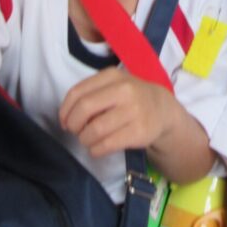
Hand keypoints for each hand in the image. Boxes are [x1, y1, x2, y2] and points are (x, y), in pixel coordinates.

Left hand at [60, 67, 175, 156]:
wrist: (161, 109)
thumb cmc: (129, 97)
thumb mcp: (112, 85)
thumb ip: (90, 94)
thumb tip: (66, 118)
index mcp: (112, 76)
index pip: (78, 92)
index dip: (65, 110)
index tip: (64, 121)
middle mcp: (124, 90)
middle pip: (84, 109)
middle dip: (74, 125)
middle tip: (76, 131)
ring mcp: (134, 111)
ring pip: (95, 130)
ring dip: (85, 139)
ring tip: (88, 140)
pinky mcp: (139, 132)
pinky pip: (107, 145)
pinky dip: (95, 150)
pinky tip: (97, 148)